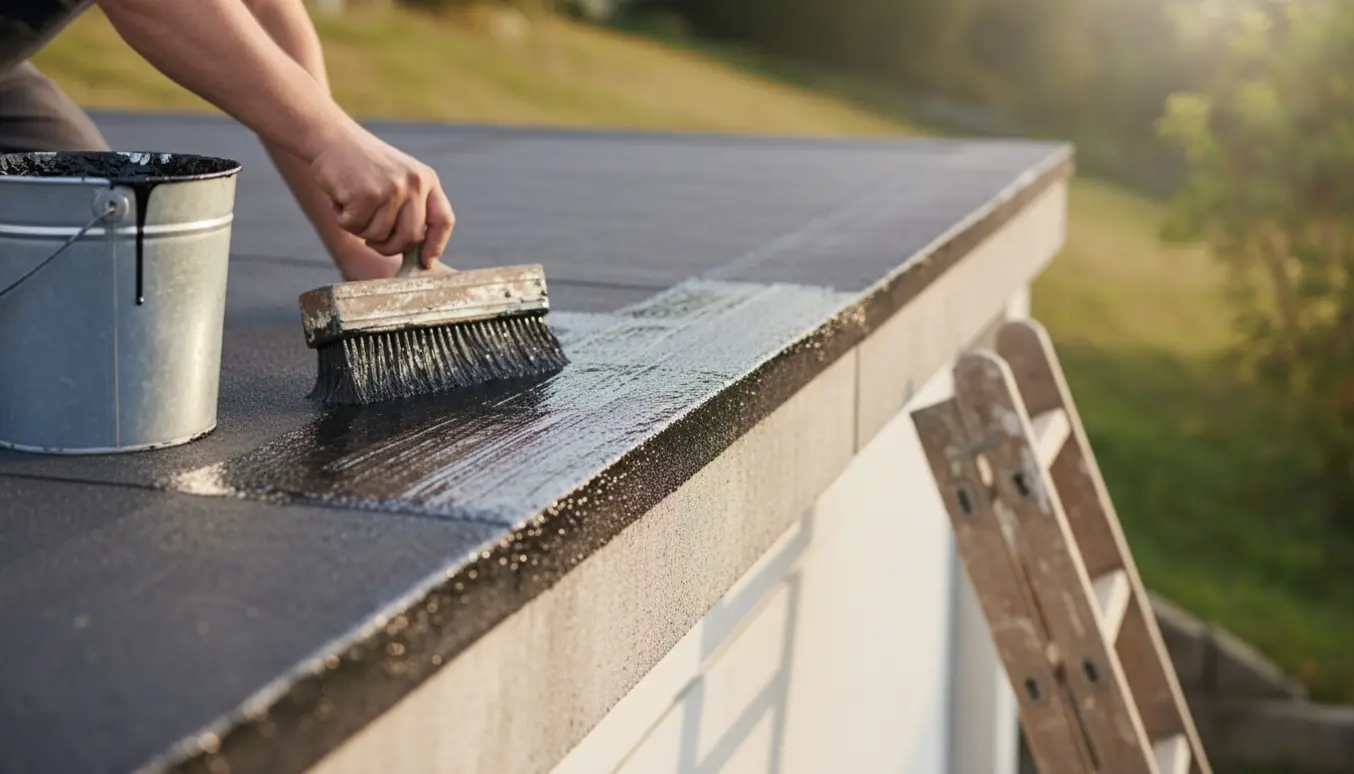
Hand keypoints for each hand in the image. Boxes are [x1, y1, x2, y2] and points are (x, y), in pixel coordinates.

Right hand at [309, 130, 455, 267]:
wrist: (332, 138)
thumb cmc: (362, 166)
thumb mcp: (398, 178)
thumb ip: (411, 208)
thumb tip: (419, 253)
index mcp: (427, 180)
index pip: (443, 220)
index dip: (436, 245)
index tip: (426, 262)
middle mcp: (415, 183)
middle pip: (410, 238)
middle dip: (388, 246)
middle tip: (370, 239)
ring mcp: (392, 188)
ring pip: (379, 236)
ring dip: (359, 229)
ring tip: (352, 203)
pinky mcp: (367, 193)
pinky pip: (355, 227)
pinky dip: (343, 219)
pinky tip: (341, 197)